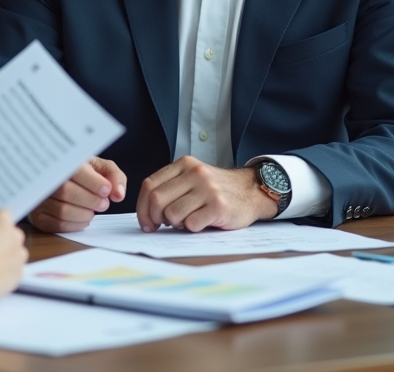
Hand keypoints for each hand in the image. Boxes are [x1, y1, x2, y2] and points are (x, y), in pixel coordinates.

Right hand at [0, 209, 28, 301]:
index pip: (3, 214)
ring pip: (17, 252)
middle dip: (4, 238)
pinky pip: (16, 268)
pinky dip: (9, 271)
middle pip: (13, 233)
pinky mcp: (20, 272)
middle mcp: (16, 235)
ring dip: (9, 255)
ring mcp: (20, 255)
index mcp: (3, 222)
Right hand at [27, 156, 126, 232]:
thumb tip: (118, 194)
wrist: (59, 181)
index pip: (75, 171)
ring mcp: (40, 198)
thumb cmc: (82, 174)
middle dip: (91, 201)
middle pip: (67, 192)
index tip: (106, 190)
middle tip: (104, 204)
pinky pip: (58, 224)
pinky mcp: (39, 217)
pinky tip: (83, 218)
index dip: (93, 183)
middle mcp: (46, 178)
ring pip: (62, 210)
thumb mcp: (100, 167)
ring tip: (93, 210)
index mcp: (62, 161)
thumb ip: (114, 176)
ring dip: (85, 214)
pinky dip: (76, 224)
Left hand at [135, 156, 276, 232]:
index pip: (149, 185)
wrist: (251, 191)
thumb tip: (146, 213)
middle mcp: (194, 173)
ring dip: (176, 224)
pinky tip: (201, 222)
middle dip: (154, 218)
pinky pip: (191, 224)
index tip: (146, 222)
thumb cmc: (216, 190)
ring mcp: (207, 189)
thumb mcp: (193, 179)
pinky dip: (192, 228)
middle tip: (160, 226)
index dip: (142, 207)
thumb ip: (171, 188)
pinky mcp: (218, 206)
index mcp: (184, 164)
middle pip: (156, 200)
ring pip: (172, 214)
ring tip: (187, 220)